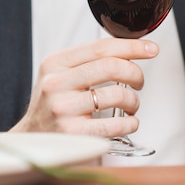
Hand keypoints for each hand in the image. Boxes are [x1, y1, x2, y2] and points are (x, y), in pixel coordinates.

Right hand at [10, 38, 157, 136]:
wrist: (32, 138)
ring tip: (131, 105)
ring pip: (118, 95)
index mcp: (55, 63)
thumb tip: (133, 48)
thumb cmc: (55, 103)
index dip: (132, 47)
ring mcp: (63, 108)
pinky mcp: (72, 133)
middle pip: (112, 66)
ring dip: (134, 101)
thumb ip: (91, 60)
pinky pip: (115, 124)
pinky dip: (131, 123)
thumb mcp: (62, 73)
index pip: (101, 47)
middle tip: (139, 82)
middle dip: (136, 73)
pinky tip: (129, 122)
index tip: (152, 49)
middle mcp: (56, 83)